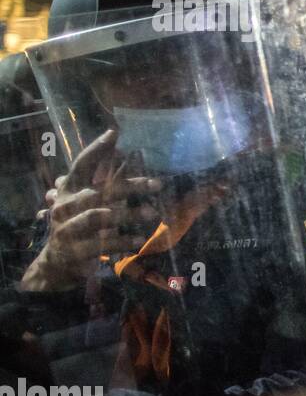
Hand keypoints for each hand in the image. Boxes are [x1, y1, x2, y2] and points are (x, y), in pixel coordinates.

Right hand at [19, 130, 160, 292]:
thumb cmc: (78, 224)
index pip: (81, 165)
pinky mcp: (75, 251)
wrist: (57, 262)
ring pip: (98, 217)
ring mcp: (67, 229)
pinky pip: (101, 245)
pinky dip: (121, 241)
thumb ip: (106, 182)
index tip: (115, 133)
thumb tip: (131, 154)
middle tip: (158, 184)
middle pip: (100, 191)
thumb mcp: (87, 202)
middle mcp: (65, 206)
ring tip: (153, 213)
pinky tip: (139, 239)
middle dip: (130, 186)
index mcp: (68, 190)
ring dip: (128, 214)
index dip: (96, 149)